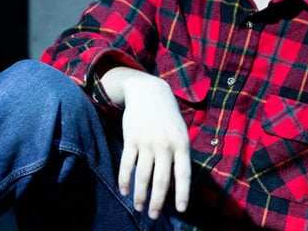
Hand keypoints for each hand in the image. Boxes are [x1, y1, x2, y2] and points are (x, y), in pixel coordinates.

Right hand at [102, 67, 191, 218]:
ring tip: (139, 208)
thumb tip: (173, 184)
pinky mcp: (131, 139)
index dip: (182, 193)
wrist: (148, 92)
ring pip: (143, 175)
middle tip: (154, 216)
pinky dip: (125, 180)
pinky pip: (127, 164)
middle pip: (161, 180)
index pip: (183, 174)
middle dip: (158, 202)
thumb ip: (179, 156)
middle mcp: (164, 145)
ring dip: (140, 195)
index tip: (181, 210)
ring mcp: (147, 142)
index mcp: (181, 145)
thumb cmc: (168, 117)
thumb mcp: (180, 133)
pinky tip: (124, 191)